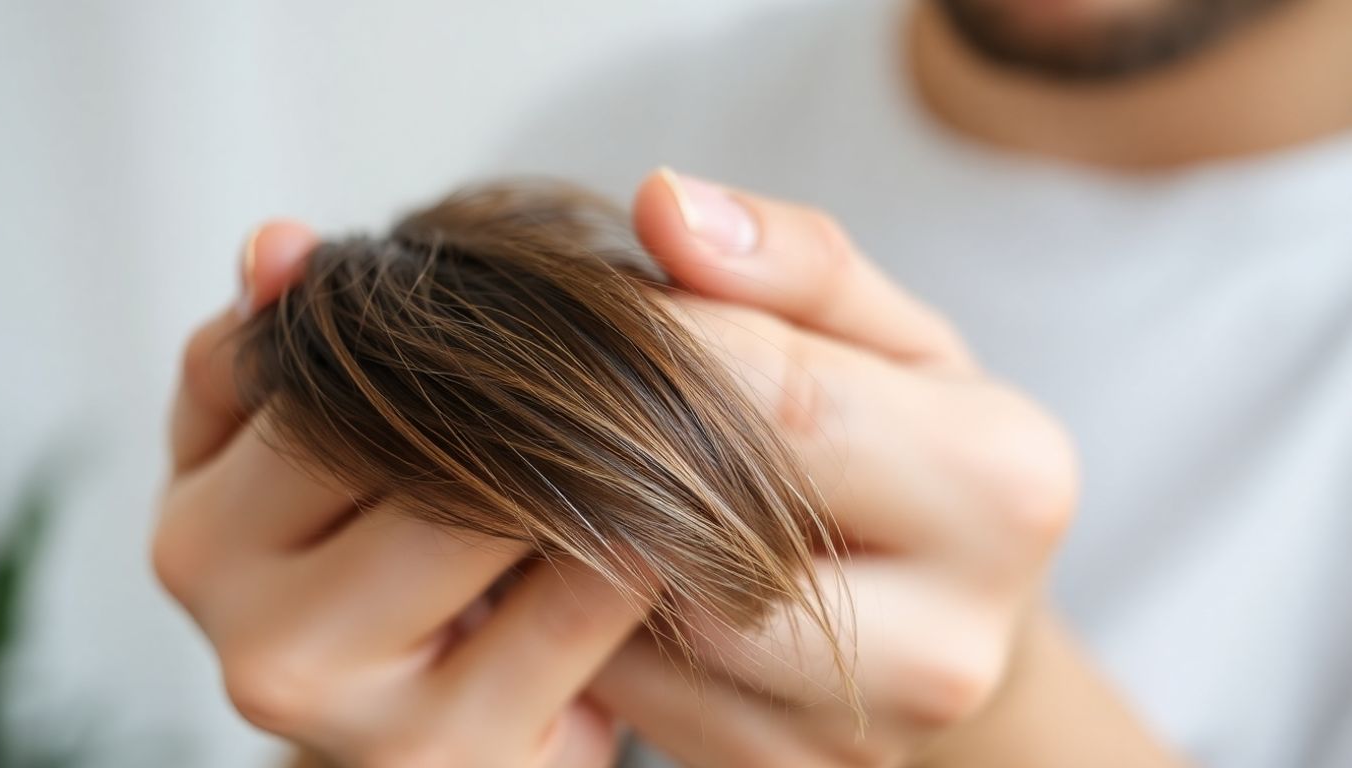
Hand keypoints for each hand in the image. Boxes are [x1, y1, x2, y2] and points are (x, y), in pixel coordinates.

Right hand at [154, 224, 639, 766]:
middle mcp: (241, 622)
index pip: (297, 367)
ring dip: (576, 462)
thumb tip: (277, 245)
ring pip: (478, 514)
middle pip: (392, 438)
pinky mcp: (442, 758)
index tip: (513, 289)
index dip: (410, 316)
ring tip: (647, 423)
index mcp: (196, 525)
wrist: (459, 739)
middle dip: (505, 389)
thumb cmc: (394, 573)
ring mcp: (335, 705)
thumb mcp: (312, 456)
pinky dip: (627, 549)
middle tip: (616, 343)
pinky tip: (665, 520)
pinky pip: (567, 609)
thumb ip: (285, 351)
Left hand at [577, 170, 1079, 765]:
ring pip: (669, 633)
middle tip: (537, 400)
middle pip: (717, 537)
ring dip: (593, 549)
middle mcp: (960, 636)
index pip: (782, 397)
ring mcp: (878, 733)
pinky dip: (602, 628)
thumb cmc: (911, 439)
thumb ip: (786, 259)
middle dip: (610, 459)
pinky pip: (651, 703)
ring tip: (576, 480)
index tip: (579, 311)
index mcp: (1004, 481)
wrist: (951, 603)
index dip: (654, 350)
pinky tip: (601, 568)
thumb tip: (663, 204)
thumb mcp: (884, 331)